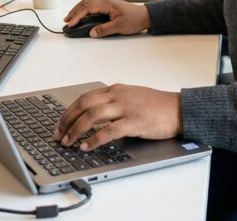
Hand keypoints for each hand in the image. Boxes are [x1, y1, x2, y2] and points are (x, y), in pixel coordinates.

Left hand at [54, 84, 181, 150]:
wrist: (178, 109)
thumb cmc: (156, 106)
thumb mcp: (131, 98)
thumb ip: (112, 103)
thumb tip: (91, 118)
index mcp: (115, 90)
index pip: (84, 98)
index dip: (68, 112)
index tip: (60, 124)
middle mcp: (118, 96)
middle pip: (84, 105)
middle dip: (67, 121)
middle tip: (58, 135)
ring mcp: (126, 108)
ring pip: (92, 116)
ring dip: (76, 130)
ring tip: (68, 142)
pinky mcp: (134, 122)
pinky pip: (108, 131)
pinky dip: (94, 139)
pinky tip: (86, 147)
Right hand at [63, 0, 150, 37]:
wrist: (145, 16)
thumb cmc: (135, 19)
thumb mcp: (120, 26)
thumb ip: (104, 29)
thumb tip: (92, 33)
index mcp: (107, 4)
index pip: (87, 8)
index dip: (77, 16)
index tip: (70, 23)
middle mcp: (106, 2)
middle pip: (85, 4)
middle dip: (74, 12)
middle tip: (66, 21)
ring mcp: (107, 5)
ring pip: (88, 5)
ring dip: (79, 11)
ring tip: (71, 19)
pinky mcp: (109, 9)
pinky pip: (93, 8)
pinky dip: (85, 12)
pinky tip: (83, 18)